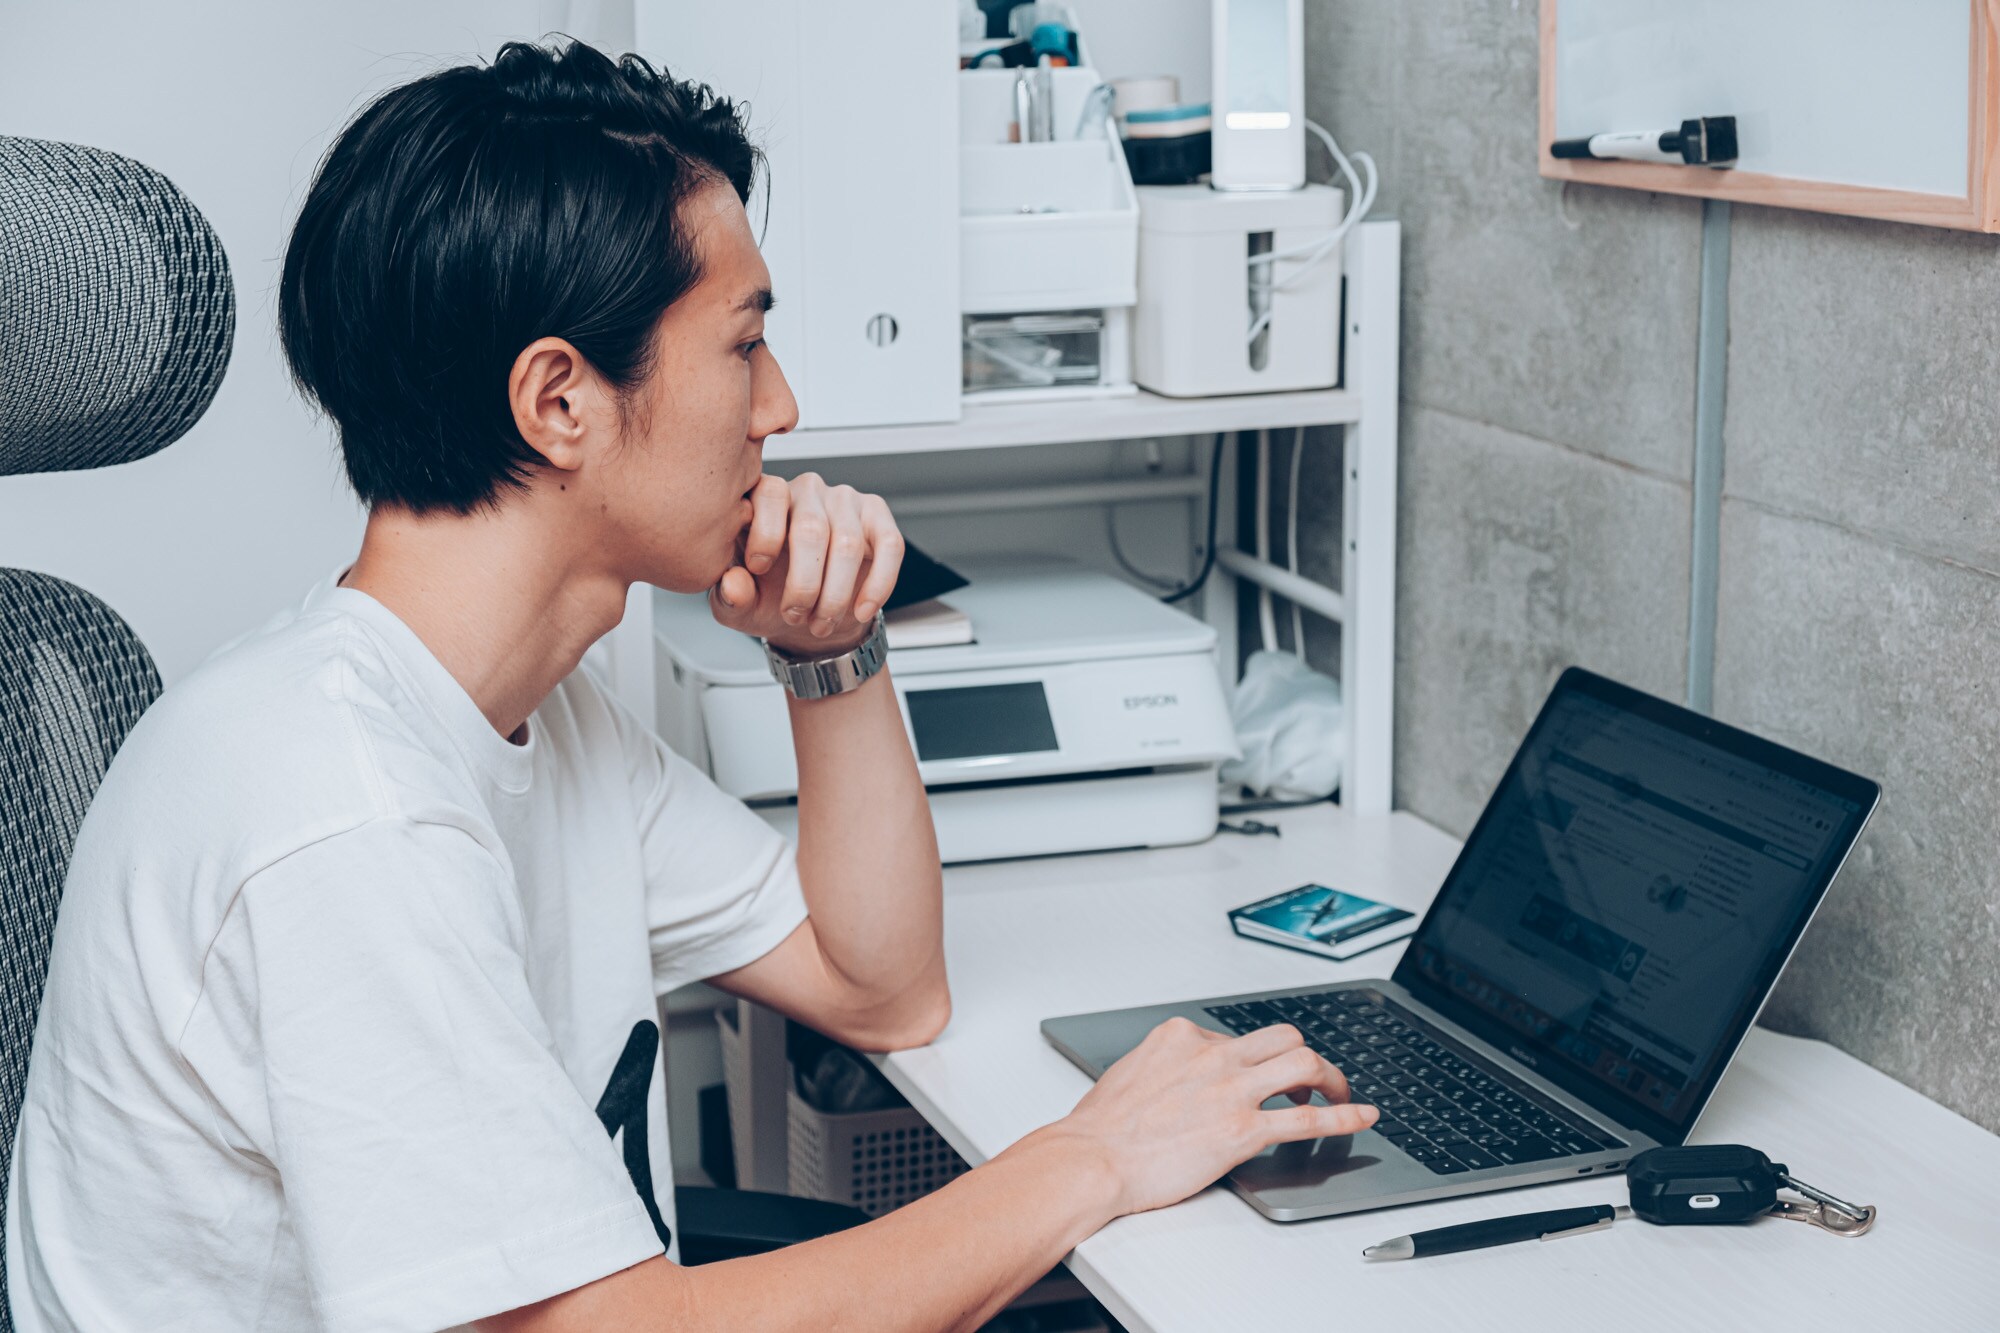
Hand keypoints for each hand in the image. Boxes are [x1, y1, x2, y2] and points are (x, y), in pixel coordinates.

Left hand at [712, 472, 904, 656]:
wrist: (809, 616)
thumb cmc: (768, 599)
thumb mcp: (740, 607)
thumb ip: (729, 597)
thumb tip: (734, 583)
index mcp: (764, 499)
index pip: (769, 494)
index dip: (765, 535)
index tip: (758, 570)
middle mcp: (805, 490)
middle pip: (811, 528)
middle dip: (804, 584)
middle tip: (796, 616)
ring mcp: (844, 500)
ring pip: (848, 543)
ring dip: (836, 594)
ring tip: (822, 623)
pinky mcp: (877, 516)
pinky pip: (889, 545)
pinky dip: (879, 585)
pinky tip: (862, 610)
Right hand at [1057, 1018, 1376, 1217]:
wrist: (1091, 1160)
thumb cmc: (1100, 1129)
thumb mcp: (1130, 1074)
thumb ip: (1164, 1068)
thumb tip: (1177, 1077)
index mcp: (1181, 1037)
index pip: (1236, 1036)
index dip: (1254, 1060)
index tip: (1258, 1077)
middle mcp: (1212, 1054)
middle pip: (1282, 1038)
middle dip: (1304, 1058)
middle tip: (1313, 1080)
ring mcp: (1231, 1090)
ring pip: (1304, 1062)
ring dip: (1330, 1078)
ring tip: (1339, 1095)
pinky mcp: (1243, 1130)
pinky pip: (1308, 1117)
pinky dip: (1345, 1117)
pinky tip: (1362, 1118)